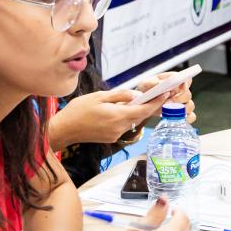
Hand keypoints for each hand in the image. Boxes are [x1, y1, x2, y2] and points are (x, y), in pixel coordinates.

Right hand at [52, 89, 174, 148]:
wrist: (64, 130)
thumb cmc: (78, 111)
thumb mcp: (99, 97)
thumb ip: (120, 96)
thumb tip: (136, 95)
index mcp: (118, 116)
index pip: (144, 109)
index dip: (157, 101)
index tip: (166, 93)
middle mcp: (119, 128)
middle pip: (141, 116)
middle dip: (151, 105)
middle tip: (160, 93)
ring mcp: (115, 134)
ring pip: (133, 121)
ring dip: (138, 111)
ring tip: (144, 99)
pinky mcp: (111, 138)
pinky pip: (124, 126)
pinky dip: (127, 117)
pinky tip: (126, 109)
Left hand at [143, 74, 196, 119]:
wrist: (144, 104)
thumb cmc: (147, 91)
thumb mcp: (144, 84)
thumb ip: (150, 83)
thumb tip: (158, 84)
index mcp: (176, 81)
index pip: (186, 80)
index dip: (185, 83)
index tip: (180, 86)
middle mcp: (182, 92)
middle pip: (188, 95)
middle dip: (178, 98)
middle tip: (168, 102)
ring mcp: (184, 103)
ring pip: (190, 106)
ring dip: (180, 109)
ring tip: (168, 111)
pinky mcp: (184, 114)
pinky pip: (191, 116)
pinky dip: (186, 118)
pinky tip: (176, 118)